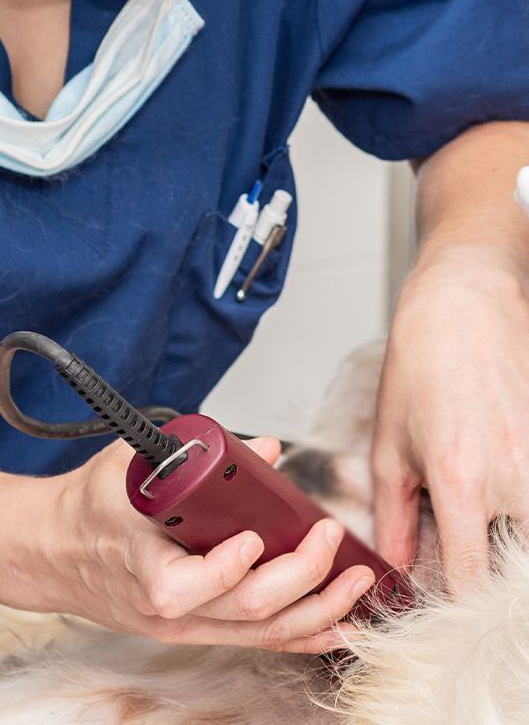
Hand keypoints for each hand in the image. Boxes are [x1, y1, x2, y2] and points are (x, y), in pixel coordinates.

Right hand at [23, 434, 373, 652]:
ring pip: (262, 634)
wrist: (54, 552)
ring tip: (359, 581)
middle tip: (330, 535)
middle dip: (300, 577)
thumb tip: (265, 449)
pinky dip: (307, 635)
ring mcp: (187, 627)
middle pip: (242, 611)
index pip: (184, 587)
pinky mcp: (201, 631)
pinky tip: (343, 624)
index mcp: (141, 566)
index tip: (255, 538)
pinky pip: (262, 641)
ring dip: (319, 610)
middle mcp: (167, 609)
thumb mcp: (129, 465)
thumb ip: (190, 452)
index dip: (225, 569)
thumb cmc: (91, 506)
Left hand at [372, 244, 528, 590]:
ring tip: (487, 520)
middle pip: (520, 571)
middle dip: (496, 578)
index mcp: (462, 482)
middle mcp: (515, 477)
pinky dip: (524, 504)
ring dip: (516, 539)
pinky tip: (503, 489)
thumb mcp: (390, 444)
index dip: (456, 602)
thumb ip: (394, 516)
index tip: (444, 596)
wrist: (465, 303)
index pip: (471, 580)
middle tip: (470, 558)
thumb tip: (398, 567)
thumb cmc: (421, 365)